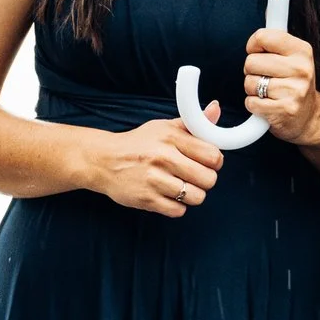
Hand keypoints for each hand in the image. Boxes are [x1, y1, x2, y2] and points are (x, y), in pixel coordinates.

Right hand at [91, 113, 225, 216]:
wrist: (103, 160)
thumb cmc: (138, 144)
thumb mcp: (163, 127)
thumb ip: (192, 123)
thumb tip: (215, 109)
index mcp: (171, 137)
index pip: (213, 156)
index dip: (215, 162)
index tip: (207, 162)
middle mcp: (163, 157)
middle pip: (209, 179)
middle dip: (206, 180)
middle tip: (194, 176)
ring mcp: (154, 180)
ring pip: (196, 197)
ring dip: (192, 195)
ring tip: (180, 187)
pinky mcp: (147, 199)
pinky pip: (178, 211)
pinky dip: (177, 206)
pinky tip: (168, 195)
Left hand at [244, 27, 319, 145]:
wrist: (309, 117)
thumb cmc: (293, 83)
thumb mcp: (292, 56)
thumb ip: (279, 37)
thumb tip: (276, 2)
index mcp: (302, 50)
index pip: (262, 37)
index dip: (253, 46)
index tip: (258, 52)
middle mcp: (301, 69)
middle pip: (251, 62)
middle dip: (252, 71)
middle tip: (267, 77)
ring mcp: (294, 91)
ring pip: (249, 83)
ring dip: (253, 90)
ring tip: (269, 93)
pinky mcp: (285, 110)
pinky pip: (251, 103)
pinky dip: (254, 106)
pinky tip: (268, 105)